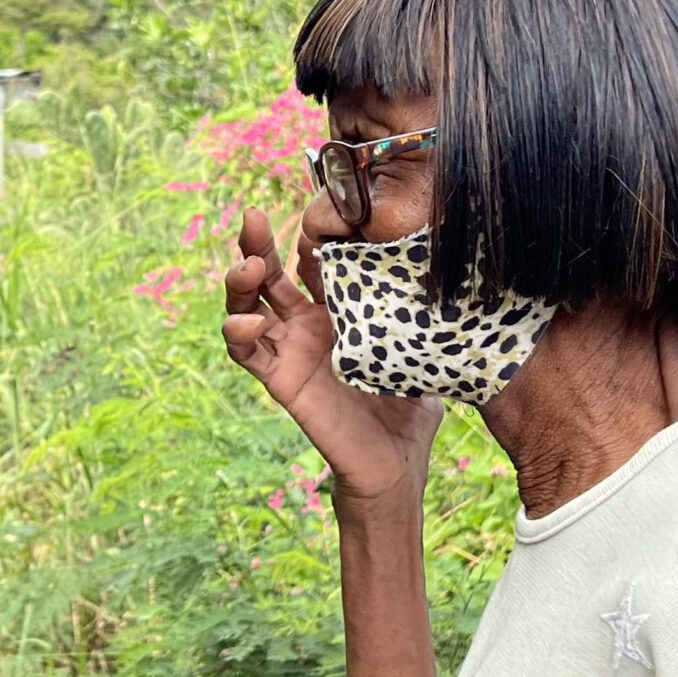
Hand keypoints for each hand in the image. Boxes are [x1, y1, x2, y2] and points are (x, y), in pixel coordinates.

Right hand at [222, 208, 442, 503]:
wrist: (398, 460)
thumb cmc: (411, 403)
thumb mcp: (415, 341)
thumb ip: (412, 305)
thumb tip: (437, 260)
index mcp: (338, 307)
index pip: (310, 259)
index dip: (310, 235)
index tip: (324, 216)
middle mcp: (307, 323)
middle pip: (269, 273)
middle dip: (256, 244)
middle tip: (253, 218)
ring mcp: (289, 349)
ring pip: (247, 305)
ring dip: (239, 283)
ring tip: (248, 267)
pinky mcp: (280, 380)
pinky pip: (246, 353)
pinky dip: (239, 332)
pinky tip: (251, 320)